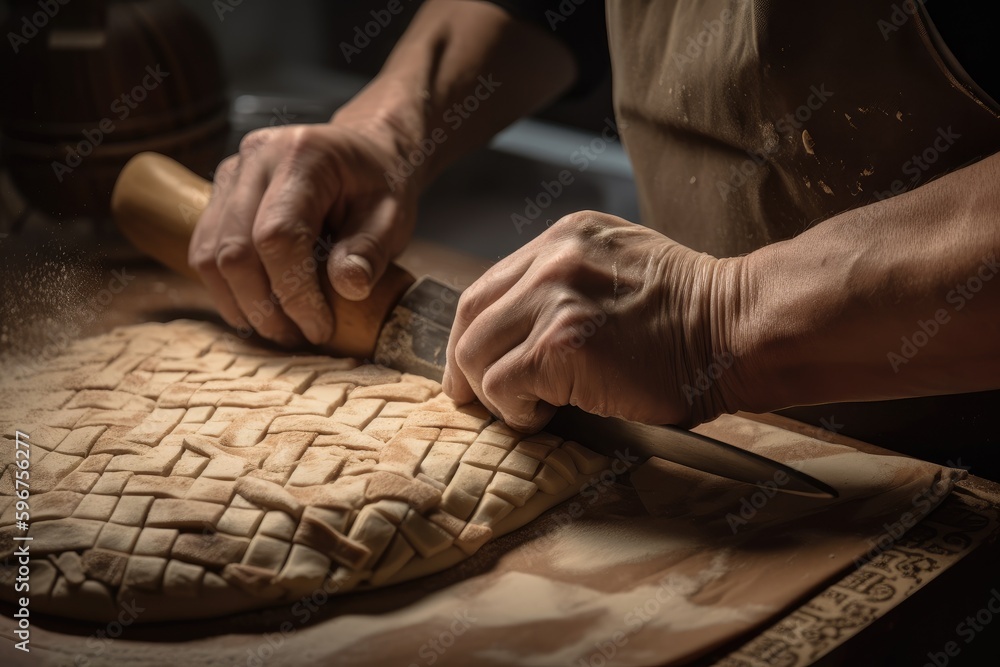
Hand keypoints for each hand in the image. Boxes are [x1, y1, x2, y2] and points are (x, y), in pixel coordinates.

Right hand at [189, 117, 419, 346]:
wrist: (364, 152)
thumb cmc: (380, 183)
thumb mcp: (392, 215)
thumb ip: (370, 250)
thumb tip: (348, 288)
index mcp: (303, 155)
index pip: (278, 236)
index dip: (294, 292)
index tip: (320, 328)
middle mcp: (256, 157)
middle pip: (235, 250)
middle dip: (264, 307)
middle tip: (298, 338)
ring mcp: (231, 173)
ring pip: (210, 255)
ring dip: (241, 305)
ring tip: (280, 330)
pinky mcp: (219, 194)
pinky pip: (205, 251)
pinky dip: (228, 290)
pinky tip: (259, 309)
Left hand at [441, 212, 745, 431]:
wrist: (739, 328)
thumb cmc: (694, 314)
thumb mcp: (621, 268)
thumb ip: (569, 283)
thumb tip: (521, 332)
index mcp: (565, 237)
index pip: (487, 286)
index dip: (472, 331)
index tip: (473, 363)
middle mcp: (552, 259)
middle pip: (470, 317)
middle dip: (467, 366)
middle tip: (477, 399)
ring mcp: (554, 299)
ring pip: (478, 353)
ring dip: (495, 391)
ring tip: (531, 407)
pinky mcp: (560, 345)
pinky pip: (503, 385)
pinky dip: (515, 410)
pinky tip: (545, 414)